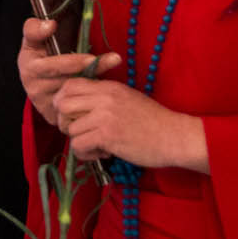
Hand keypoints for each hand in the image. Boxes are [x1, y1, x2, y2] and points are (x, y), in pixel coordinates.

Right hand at [19, 16, 120, 125]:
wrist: (36, 82)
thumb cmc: (38, 56)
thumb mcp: (32, 40)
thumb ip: (35, 29)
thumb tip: (50, 24)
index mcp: (28, 66)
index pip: (51, 66)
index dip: (72, 62)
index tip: (92, 58)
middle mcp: (34, 88)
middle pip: (68, 80)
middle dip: (92, 69)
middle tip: (114, 60)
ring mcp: (45, 104)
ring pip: (75, 94)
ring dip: (95, 84)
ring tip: (113, 72)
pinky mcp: (54, 117)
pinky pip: (76, 110)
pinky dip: (91, 99)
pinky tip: (105, 90)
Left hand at [51, 77, 207, 172]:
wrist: (175, 136)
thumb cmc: (154, 121)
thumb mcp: (127, 98)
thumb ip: (104, 98)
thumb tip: (79, 106)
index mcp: (108, 87)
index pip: (70, 85)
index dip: (62, 99)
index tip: (70, 114)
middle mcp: (103, 98)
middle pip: (62, 104)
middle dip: (65, 121)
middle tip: (80, 131)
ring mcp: (105, 116)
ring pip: (69, 129)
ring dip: (79, 141)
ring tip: (97, 146)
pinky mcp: (107, 136)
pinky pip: (79, 145)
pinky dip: (86, 154)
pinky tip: (102, 154)